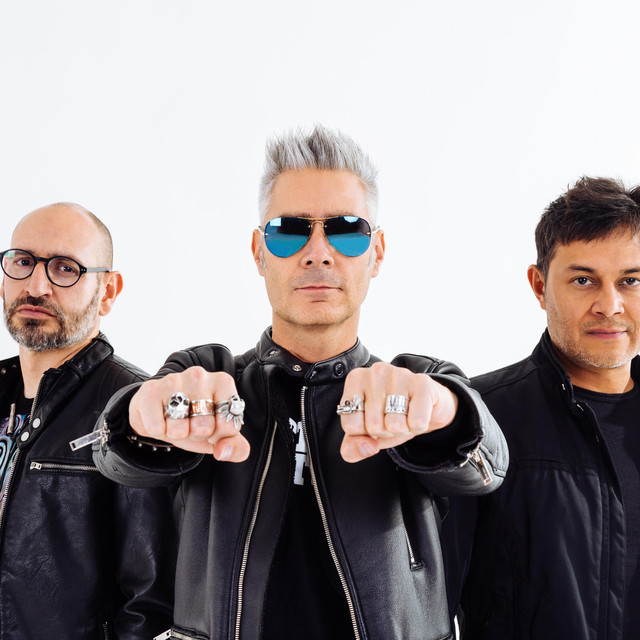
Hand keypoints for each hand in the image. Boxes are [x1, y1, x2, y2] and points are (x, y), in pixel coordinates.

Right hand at [129, 366, 249, 461]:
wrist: (159, 412)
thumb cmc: (193, 421)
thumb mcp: (218, 435)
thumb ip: (235, 447)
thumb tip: (223, 452)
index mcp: (222, 382)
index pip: (229, 425)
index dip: (218, 436)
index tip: (211, 427)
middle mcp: (199, 376)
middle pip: (204, 427)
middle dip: (196, 435)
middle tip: (190, 425)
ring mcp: (174, 380)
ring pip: (179, 428)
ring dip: (176, 434)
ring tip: (175, 422)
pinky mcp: (151, 389)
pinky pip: (156, 428)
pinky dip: (158, 431)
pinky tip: (160, 419)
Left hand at [338, 362, 457, 462]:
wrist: (427, 406)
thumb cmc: (391, 416)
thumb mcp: (366, 434)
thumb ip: (353, 447)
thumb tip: (367, 447)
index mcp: (355, 380)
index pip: (351, 426)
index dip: (365, 432)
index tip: (373, 419)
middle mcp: (375, 372)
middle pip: (373, 426)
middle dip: (385, 430)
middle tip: (392, 417)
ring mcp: (399, 374)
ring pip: (394, 425)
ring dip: (402, 429)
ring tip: (405, 415)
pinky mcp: (422, 382)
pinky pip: (416, 422)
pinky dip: (418, 426)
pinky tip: (418, 413)